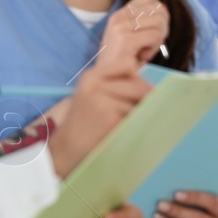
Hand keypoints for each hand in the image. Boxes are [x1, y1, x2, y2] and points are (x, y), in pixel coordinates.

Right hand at [48, 59, 151, 176]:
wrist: (64, 152)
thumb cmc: (84, 127)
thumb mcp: (95, 97)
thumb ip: (118, 87)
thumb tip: (153, 89)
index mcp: (92, 76)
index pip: (127, 65)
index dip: (139, 80)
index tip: (140, 94)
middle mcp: (96, 83)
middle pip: (138, 84)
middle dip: (145, 100)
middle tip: (139, 114)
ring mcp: (101, 98)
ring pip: (139, 101)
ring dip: (141, 113)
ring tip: (126, 125)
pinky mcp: (108, 115)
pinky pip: (136, 115)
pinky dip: (136, 123)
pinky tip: (124, 131)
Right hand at [99, 0, 170, 69]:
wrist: (109, 81)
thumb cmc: (125, 61)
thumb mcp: (135, 36)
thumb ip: (147, 21)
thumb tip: (164, 9)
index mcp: (120, 14)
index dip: (159, 13)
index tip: (152, 31)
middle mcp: (118, 17)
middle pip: (159, 9)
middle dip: (162, 28)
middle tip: (151, 44)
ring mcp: (120, 27)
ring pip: (159, 22)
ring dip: (157, 40)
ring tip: (145, 51)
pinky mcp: (125, 40)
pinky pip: (155, 36)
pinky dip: (153, 48)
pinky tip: (142, 56)